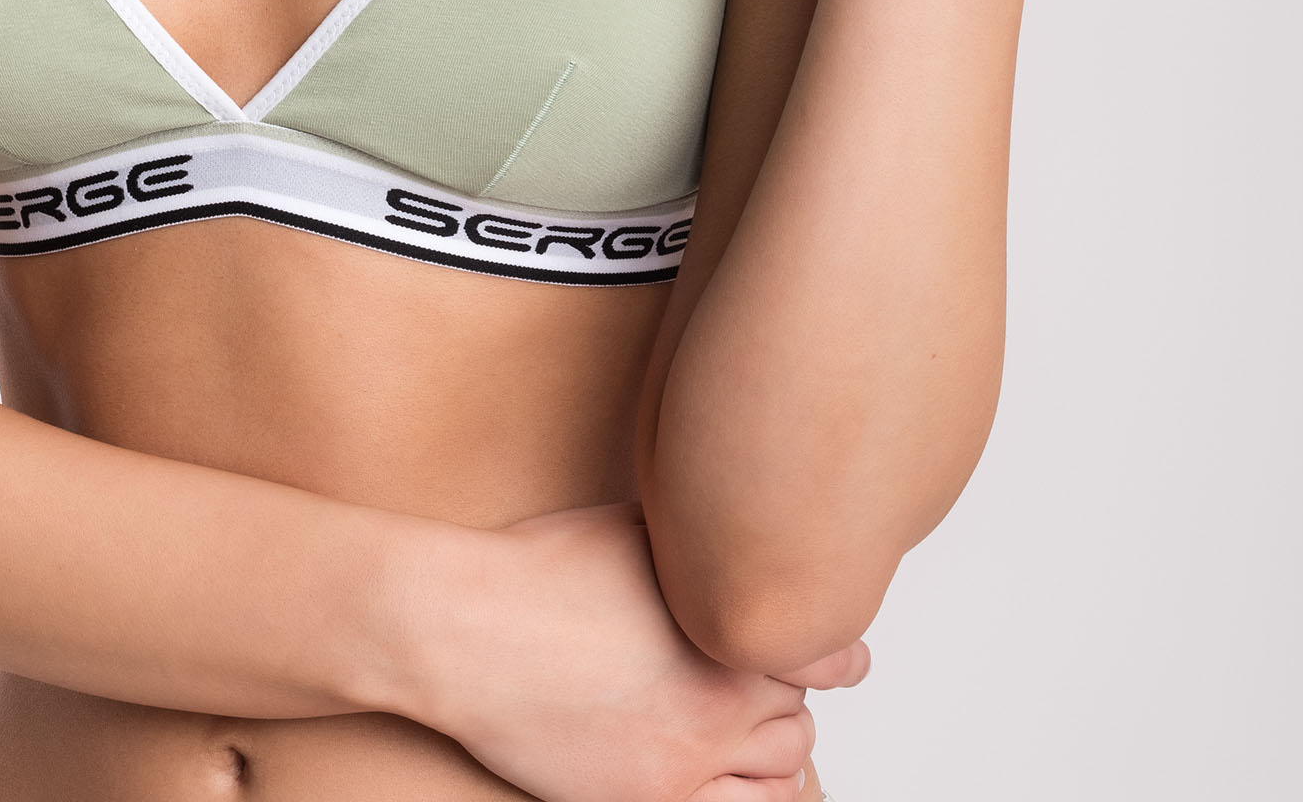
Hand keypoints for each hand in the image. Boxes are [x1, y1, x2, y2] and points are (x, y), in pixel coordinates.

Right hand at [419, 504, 869, 801]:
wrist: (467, 631)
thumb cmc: (537, 572)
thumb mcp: (635, 527)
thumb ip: (699, 541)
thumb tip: (733, 527)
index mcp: (726, 628)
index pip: (827, 655)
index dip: (832, 651)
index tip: (836, 652)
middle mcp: (721, 700)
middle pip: (800, 710)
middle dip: (786, 691)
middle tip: (765, 678)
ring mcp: (688, 760)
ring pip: (782, 766)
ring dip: (775, 744)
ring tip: (753, 724)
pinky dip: (756, 797)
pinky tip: (741, 779)